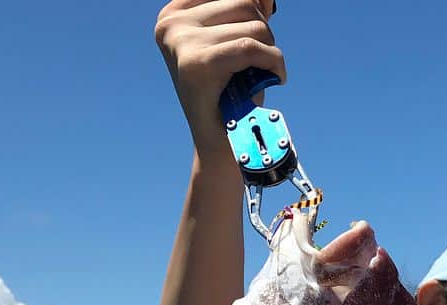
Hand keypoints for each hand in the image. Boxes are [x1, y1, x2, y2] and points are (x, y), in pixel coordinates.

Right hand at [155, 0, 285, 146]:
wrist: (223, 149)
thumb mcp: (237, 44)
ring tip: (259, 74)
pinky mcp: (198, 63)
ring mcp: (181, 42)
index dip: (252, 8)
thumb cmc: (233, 97)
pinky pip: (252, 47)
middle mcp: (172, 25)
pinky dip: (274, 63)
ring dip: (269, 49)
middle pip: (243, 1)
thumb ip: (247, 14)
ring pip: (253, 24)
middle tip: (258, 63)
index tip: (256, 39)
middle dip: (263, 32)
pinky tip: (275, 78)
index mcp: (173, 16)